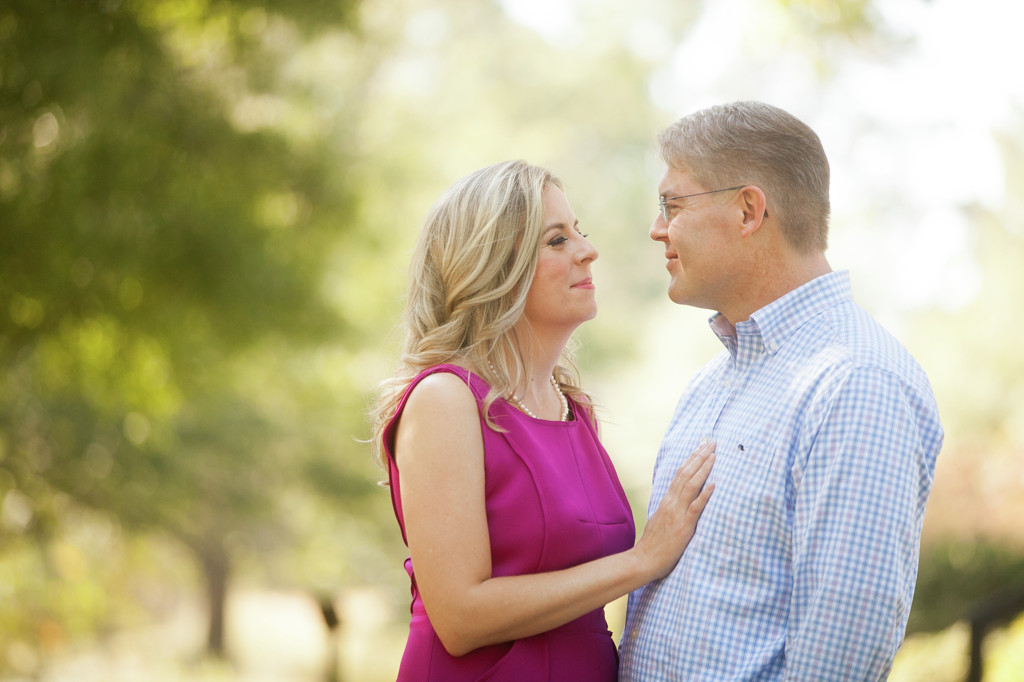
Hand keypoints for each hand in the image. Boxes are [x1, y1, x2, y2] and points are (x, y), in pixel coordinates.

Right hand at [633, 441, 714, 580]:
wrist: (643, 561)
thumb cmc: (654, 544)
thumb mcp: (661, 520)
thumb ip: (670, 508)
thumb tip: (680, 499)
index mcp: (666, 501)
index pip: (680, 474)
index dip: (691, 459)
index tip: (701, 446)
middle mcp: (671, 503)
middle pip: (686, 474)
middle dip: (700, 457)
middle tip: (712, 442)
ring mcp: (677, 513)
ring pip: (690, 485)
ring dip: (703, 468)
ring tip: (714, 455)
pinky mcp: (683, 526)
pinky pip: (695, 507)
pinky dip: (704, 495)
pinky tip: (714, 485)